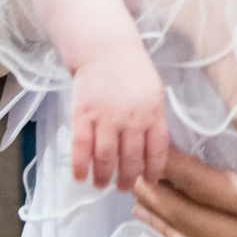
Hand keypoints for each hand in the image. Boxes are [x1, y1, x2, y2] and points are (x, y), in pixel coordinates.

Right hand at [71, 44, 169, 189]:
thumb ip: (153, 119)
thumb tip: (152, 150)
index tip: (149, 181)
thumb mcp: (154, 92)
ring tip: (101, 184)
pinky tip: (80, 177)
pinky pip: (81, 147)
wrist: (105, 48)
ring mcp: (105, 118)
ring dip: (103, 176)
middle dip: (127, 178)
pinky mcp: (83, 115)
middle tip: (122, 187)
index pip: (157, 150)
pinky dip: (80, 165)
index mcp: (153, 113)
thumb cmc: (132, 70)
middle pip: (130, 159)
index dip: (153, 170)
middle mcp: (131, 119)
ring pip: (105, 158)